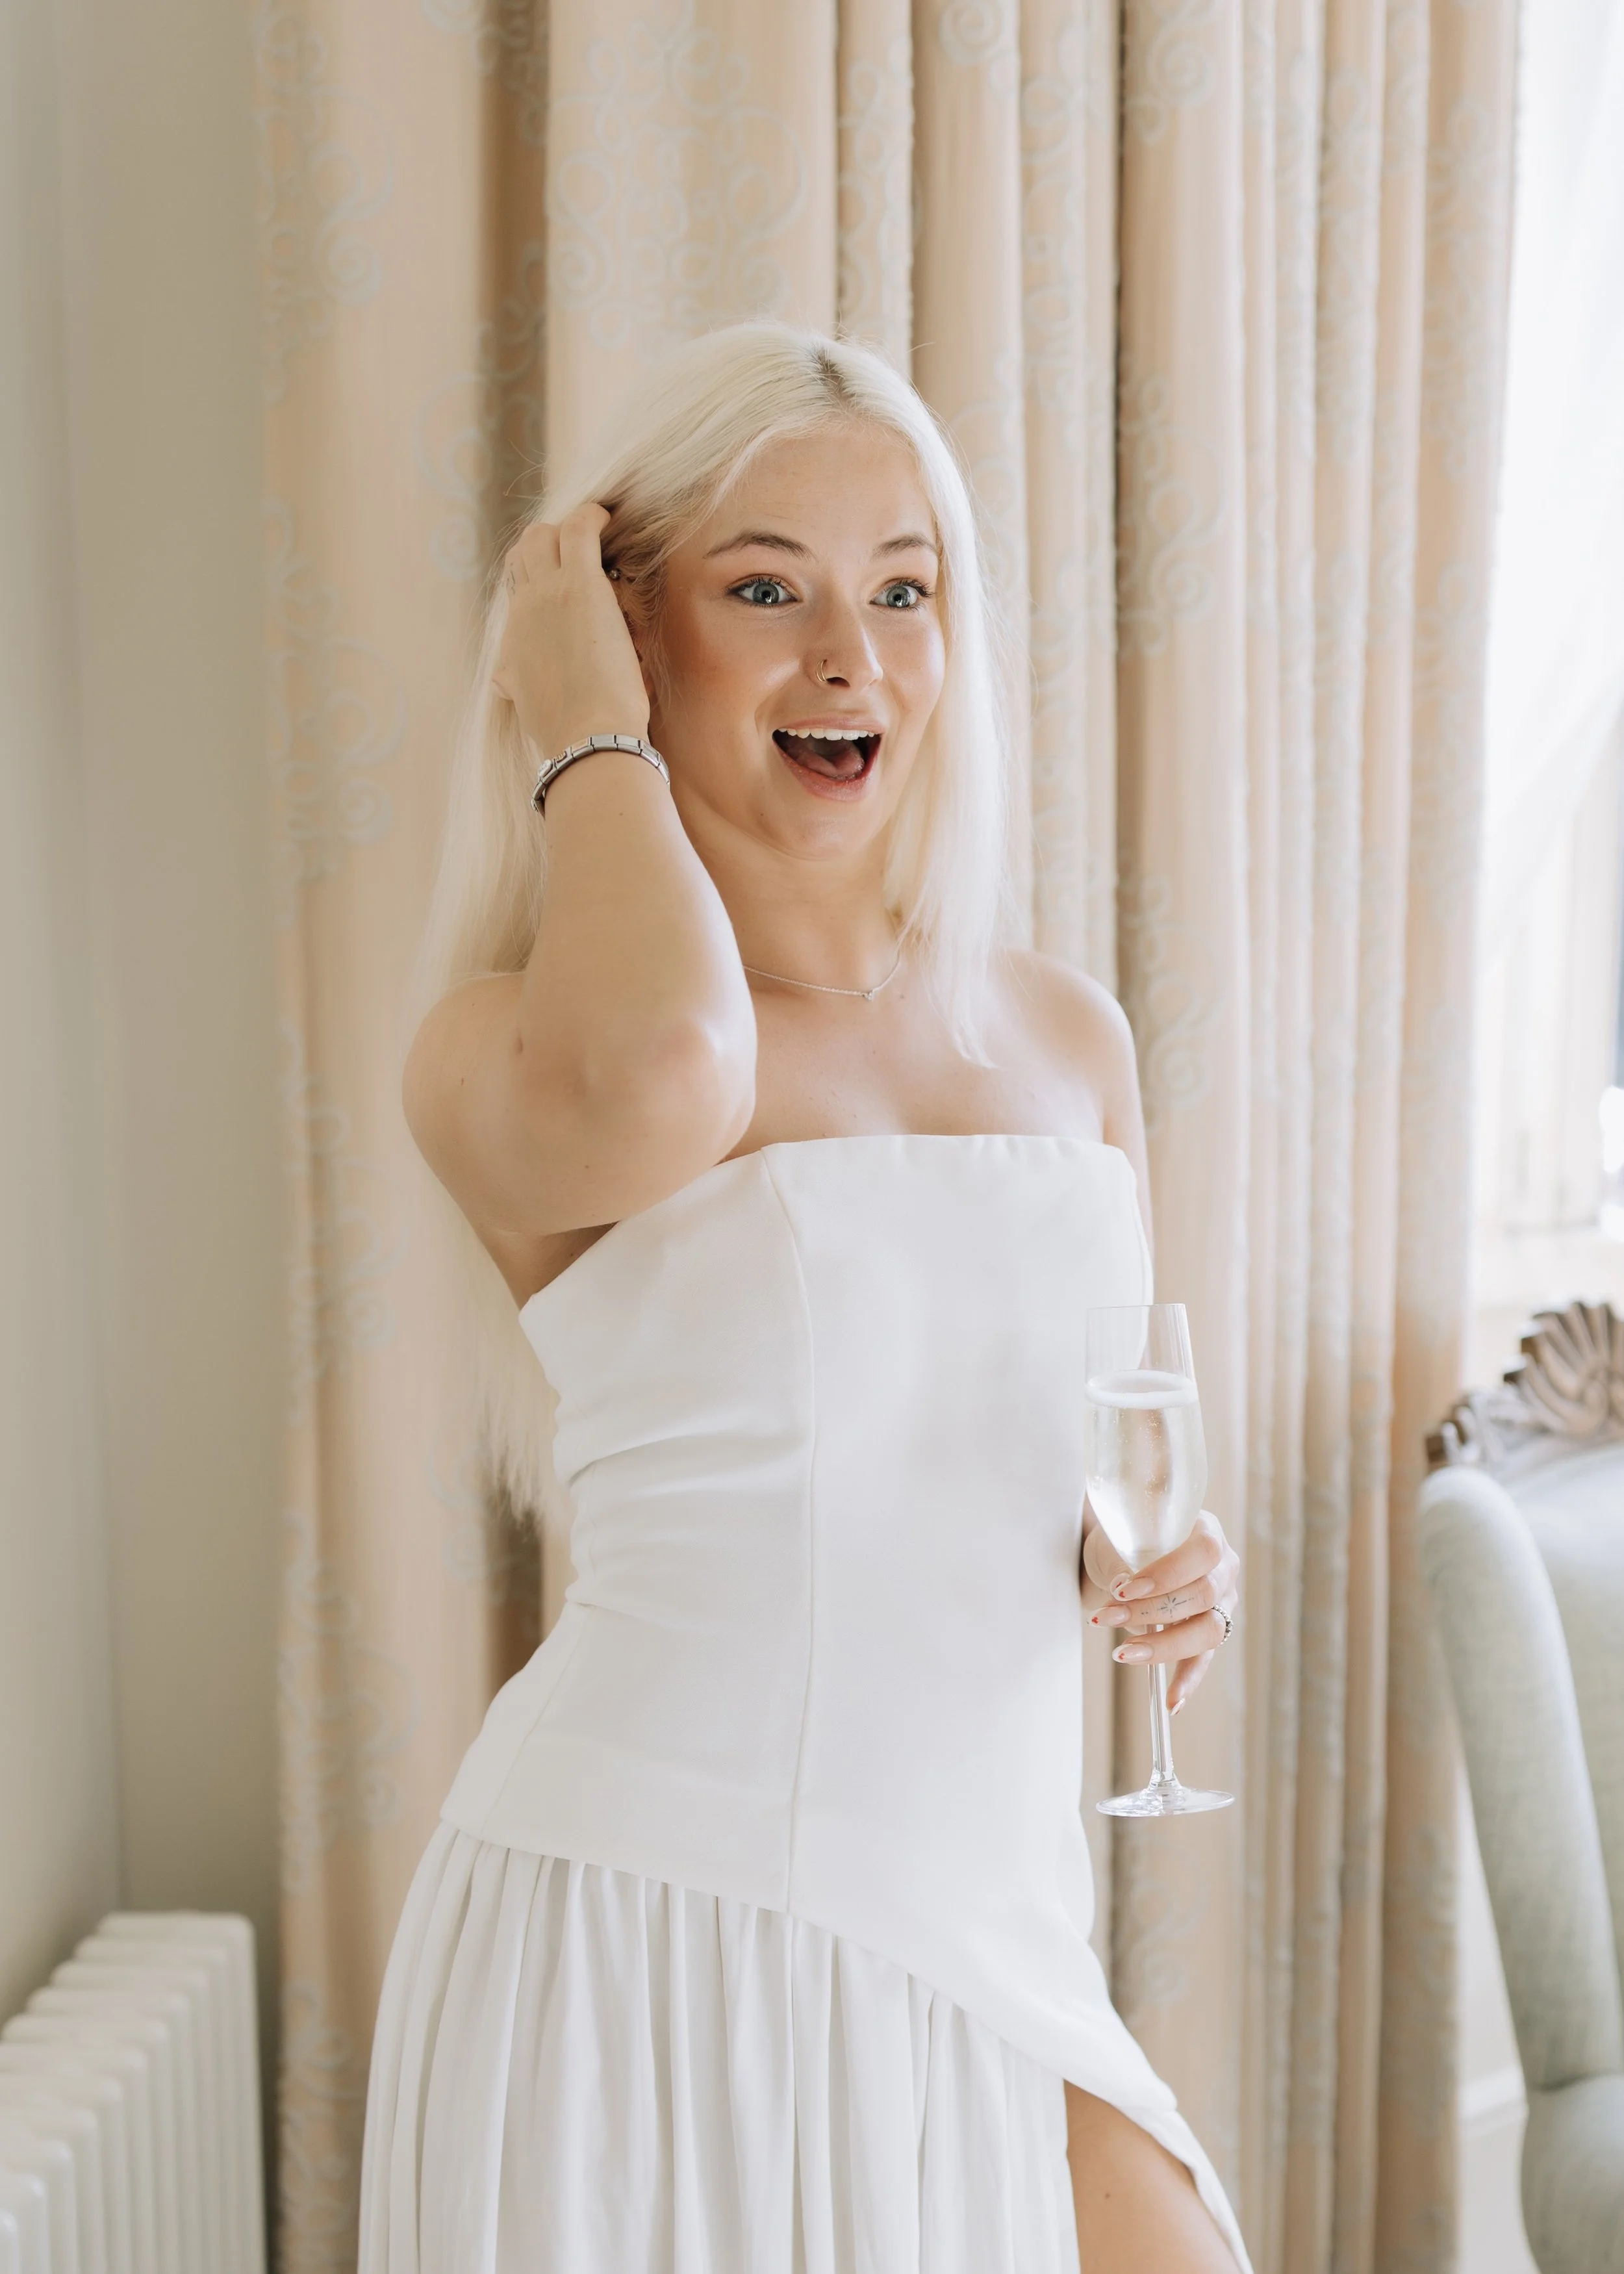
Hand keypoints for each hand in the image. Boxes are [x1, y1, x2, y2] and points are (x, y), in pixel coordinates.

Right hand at [492, 502, 650, 757]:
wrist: (587, 739)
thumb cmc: (567, 730)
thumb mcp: (529, 704)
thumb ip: (515, 683)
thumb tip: (501, 679)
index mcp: (515, 635)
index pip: (520, 587)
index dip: (542, 577)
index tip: (569, 581)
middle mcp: (525, 608)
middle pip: (524, 551)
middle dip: (550, 544)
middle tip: (584, 553)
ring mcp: (549, 592)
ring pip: (543, 533)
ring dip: (569, 527)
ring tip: (599, 533)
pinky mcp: (580, 585)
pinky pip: (579, 527)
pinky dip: (592, 515)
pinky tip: (609, 518)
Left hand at [1080, 1509, 1238, 1712]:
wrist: (1124, 1549)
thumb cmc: (1126, 1537)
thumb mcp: (1122, 1535)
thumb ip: (1126, 1558)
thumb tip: (1123, 1586)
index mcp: (1208, 1530)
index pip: (1203, 1552)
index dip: (1167, 1573)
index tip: (1123, 1588)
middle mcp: (1224, 1567)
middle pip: (1204, 1594)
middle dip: (1151, 1610)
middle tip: (1105, 1617)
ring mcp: (1223, 1601)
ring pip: (1208, 1630)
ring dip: (1163, 1645)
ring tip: (1122, 1653)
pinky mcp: (1211, 1631)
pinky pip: (1204, 1659)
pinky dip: (1187, 1681)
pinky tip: (1171, 1703)